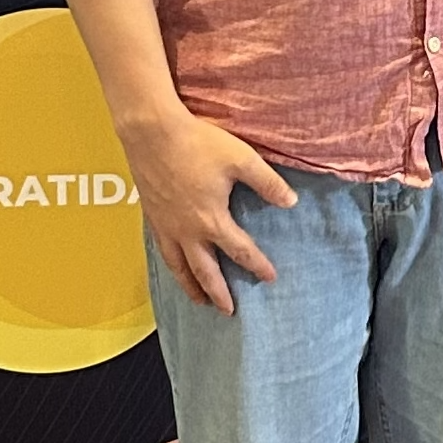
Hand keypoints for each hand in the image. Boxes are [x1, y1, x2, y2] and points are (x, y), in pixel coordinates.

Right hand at [122, 106, 296, 315]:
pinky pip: (162, 251)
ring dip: (191, 287)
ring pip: (179, 267)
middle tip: (228, 311)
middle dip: (219, 293)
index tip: (270, 278)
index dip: (257, 265)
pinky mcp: (152, 216)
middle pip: (205, 271)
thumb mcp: (241, 159)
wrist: (151, 132)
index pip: (240, 251)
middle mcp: (187, 231)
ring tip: (199, 301)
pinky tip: (174, 265)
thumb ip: (268, 183)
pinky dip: (171, 266)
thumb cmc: (198, 143)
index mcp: (212, 220)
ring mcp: (167, 226)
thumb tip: (291, 202)